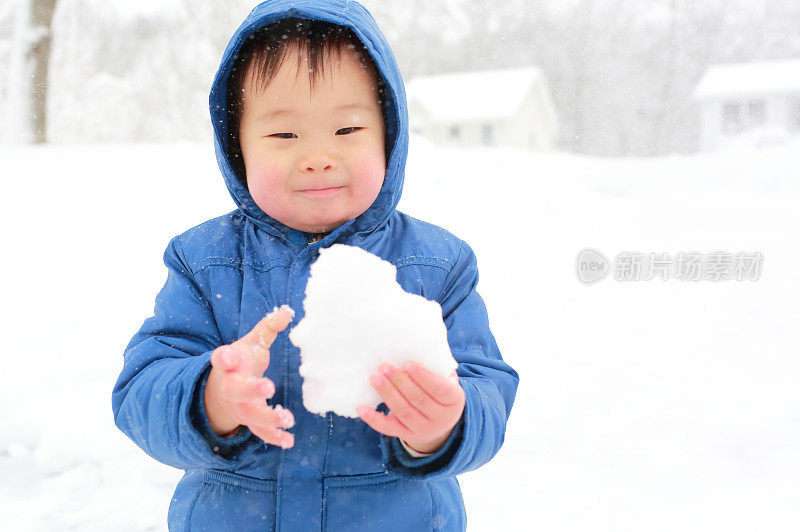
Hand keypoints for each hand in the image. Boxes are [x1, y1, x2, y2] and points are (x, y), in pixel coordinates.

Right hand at [204, 306, 295, 448]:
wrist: (223, 392)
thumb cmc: (241, 363)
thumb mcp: (251, 343)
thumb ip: (268, 328)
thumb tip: (287, 310)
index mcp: (229, 364)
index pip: (222, 359)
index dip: (224, 357)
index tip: (228, 354)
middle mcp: (232, 387)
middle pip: (238, 390)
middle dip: (252, 390)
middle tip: (268, 387)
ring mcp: (240, 407)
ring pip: (252, 414)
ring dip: (269, 419)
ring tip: (288, 419)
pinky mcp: (250, 421)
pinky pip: (261, 432)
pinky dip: (274, 437)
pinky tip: (289, 441)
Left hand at [357, 361, 464, 453]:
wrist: (442, 424)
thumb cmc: (441, 390)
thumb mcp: (447, 379)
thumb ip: (437, 365)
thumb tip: (419, 343)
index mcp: (454, 400)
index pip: (439, 388)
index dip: (423, 376)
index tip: (407, 364)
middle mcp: (441, 418)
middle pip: (418, 399)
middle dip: (400, 382)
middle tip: (384, 366)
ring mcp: (423, 429)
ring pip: (403, 412)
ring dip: (387, 394)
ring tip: (374, 378)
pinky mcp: (407, 435)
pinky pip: (388, 428)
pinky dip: (373, 418)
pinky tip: (361, 408)